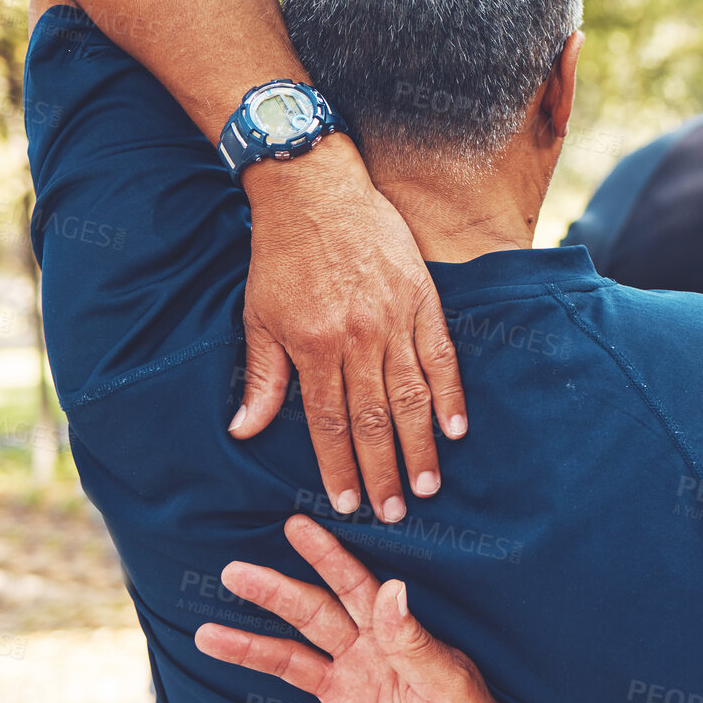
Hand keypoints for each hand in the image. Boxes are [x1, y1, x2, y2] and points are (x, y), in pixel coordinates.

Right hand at [194, 515, 534, 702]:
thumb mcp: (447, 677)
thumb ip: (413, 639)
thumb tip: (392, 587)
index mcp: (391, 634)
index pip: (353, 587)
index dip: (325, 556)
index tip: (295, 524)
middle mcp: (363, 657)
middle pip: (310, 618)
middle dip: (272, 594)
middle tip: (232, 571)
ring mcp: (348, 695)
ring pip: (291, 667)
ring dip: (251, 652)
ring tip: (208, 636)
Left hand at [234, 136, 466, 522]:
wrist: (316, 190)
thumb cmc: (282, 255)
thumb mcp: (259, 317)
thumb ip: (263, 377)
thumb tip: (245, 430)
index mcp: (314, 346)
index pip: (330, 422)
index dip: (339, 467)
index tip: (349, 504)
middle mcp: (358, 339)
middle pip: (375, 419)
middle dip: (385, 471)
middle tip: (397, 513)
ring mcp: (395, 320)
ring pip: (411, 396)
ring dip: (421, 445)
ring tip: (429, 484)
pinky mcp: (422, 301)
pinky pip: (441, 357)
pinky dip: (451, 394)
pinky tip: (456, 428)